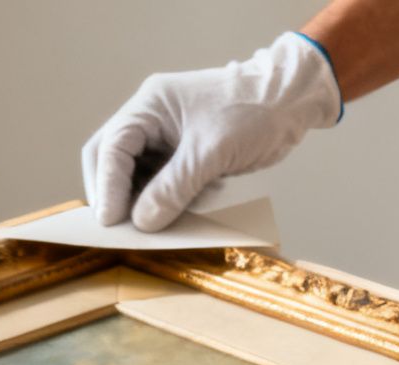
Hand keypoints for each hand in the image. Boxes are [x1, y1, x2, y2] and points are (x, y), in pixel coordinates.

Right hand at [81, 32, 340, 231]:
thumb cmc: (254, 112)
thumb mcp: (211, 153)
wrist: (292, 101)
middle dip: (112, 194)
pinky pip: (160, 181)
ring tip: (146, 228)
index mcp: (151, 105)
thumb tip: (142, 222)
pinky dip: (161, 201)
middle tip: (117, 228)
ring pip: (134, 174)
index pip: (112, 148)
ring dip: (137, 201)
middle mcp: (151, 119)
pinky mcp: (183, 154)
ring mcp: (166, 137)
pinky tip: (172, 217)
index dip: (106, 186)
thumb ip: (174, 188)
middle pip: (110, 159)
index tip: (110, 221)